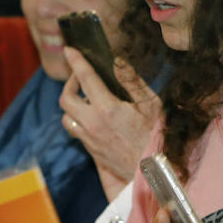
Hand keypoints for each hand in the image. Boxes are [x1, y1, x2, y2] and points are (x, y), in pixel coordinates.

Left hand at [60, 48, 160, 199]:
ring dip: (71, 104)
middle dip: (69, 83)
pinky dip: (77, 119)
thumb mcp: (151, 105)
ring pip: (66, 117)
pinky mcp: (92, 151)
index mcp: (107, 109)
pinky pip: (75, 131)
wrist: (154, 172)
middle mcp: (92, 124)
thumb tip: (117, 61)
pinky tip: (91, 116)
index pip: (85, 78)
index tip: (69, 50)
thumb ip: (132, 81)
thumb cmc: (157, 136)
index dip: (75, 61)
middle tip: (80, 77)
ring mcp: (90, 139)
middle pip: (65, 99)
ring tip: (85, 97)